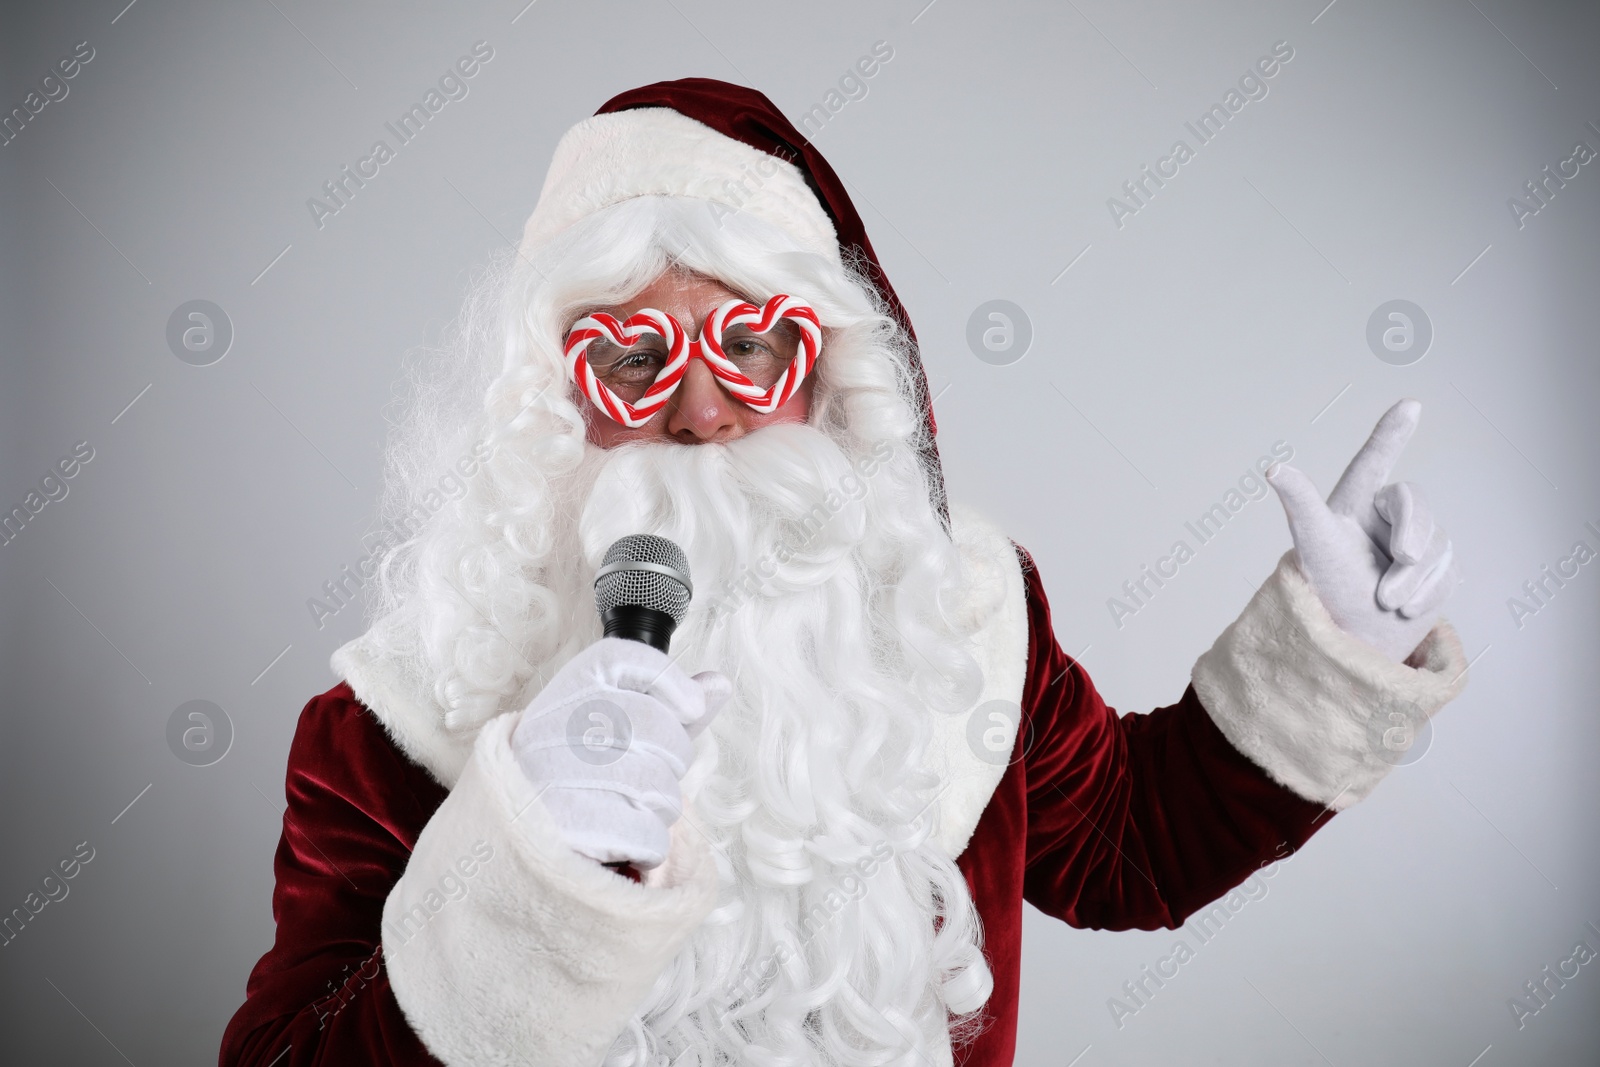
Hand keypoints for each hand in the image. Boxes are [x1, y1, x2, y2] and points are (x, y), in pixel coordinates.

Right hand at [510, 637, 731, 869]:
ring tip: (627, 809)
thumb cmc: (577, 771)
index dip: (672, 682)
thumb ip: (668, 706)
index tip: (687, 707)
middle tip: (644, 777)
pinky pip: (648, 835)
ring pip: (660, 788)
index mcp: (567, 688)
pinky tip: (623, 839)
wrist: (515, 831)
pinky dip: (648, 847)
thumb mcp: (614, 725)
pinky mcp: (567, 828)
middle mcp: (556, 722)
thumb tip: (717, 685)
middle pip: (660, 729)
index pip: (629, 658)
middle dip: (671, 763)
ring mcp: (558, 774)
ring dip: (659, 809)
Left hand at [1265, 399, 1459, 662]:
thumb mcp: (1313, 544)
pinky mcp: (1438, 564)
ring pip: (1435, 541)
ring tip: (1385, 600)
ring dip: (1412, 578)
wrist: (1356, 639)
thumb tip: (1273, 467)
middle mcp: (1385, 514)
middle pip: (1414, 502)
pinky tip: (1405, 607)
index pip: (1374, 461)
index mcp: (1352, 503)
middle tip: (1396, 568)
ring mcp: (1416, 537)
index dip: (1392, 432)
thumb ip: (1300, 502)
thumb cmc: (1328, 588)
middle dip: (1411, 536)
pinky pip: (1448, 569)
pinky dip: (1427, 592)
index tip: (1411, 404)